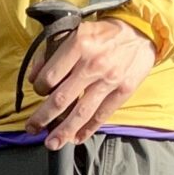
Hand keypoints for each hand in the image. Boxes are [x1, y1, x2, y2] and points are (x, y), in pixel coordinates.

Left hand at [24, 18, 154, 148]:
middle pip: (61, 99)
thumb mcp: (75, 32)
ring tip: (52, 143)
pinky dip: (88, 129)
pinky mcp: (123, 90)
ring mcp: (109, 79)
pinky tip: (77, 138)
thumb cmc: (104, 33)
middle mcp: (93, 64)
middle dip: (43, 117)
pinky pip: (102, 114)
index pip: (49, 77)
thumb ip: (52, 52)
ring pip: (81, 112)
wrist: (141, 31)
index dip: (38, 88)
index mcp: (78, 45)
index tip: (38, 92)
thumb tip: (33, 77)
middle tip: (32, 128)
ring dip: (64, 131)